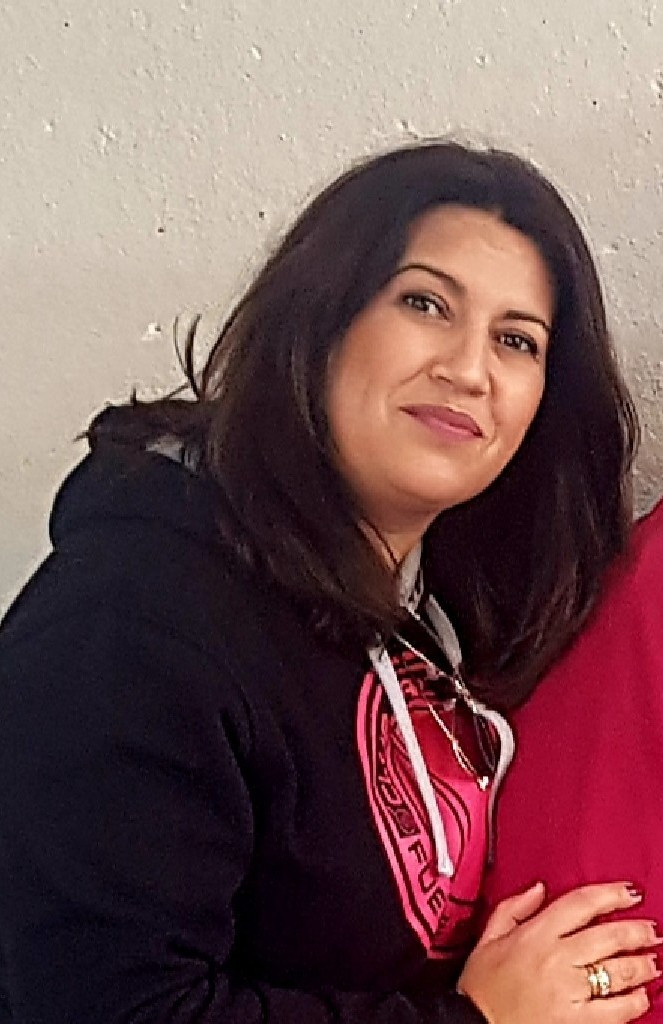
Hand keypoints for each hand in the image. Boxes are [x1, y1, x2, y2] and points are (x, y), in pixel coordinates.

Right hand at [458, 882, 659, 1023]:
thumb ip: (514, 908)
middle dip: (636, 931)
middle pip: (608, 937)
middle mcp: (556, 959)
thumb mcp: (488, 937)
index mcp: (536, 934)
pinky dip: (632, 1003)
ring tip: (652, 960)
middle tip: (650, 929)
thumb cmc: (481, 987)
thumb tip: (538, 889)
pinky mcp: (575, 1022)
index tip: (629, 893)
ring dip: (641, 965)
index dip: (611, 894)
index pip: (582, 904)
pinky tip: (640, 996)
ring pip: (616, 972)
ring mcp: (568, 991)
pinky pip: (614, 1011)